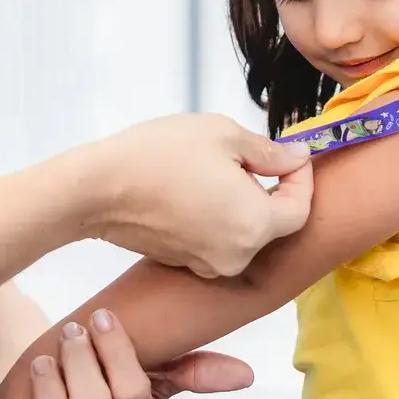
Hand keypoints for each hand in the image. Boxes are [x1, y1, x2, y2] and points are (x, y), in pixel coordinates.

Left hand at [0, 308, 255, 398]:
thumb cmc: (95, 383)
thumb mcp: (143, 373)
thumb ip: (190, 371)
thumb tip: (249, 375)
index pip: (134, 392)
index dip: (117, 354)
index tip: (101, 317)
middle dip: (79, 366)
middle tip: (69, 331)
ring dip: (50, 397)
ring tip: (43, 361)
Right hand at [91, 115, 312, 277]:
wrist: (97, 189)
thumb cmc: (159, 154)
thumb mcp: (224, 135)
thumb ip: (270, 152)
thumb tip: (296, 158)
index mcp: (254, 225)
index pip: (300, 210)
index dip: (301, 180)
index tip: (290, 155)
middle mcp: (237, 255)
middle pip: (273, 224)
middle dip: (269, 189)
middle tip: (250, 156)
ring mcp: (208, 263)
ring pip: (244, 232)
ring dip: (241, 202)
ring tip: (215, 169)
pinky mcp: (185, 263)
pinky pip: (217, 240)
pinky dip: (217, 217)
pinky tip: (195, 188)